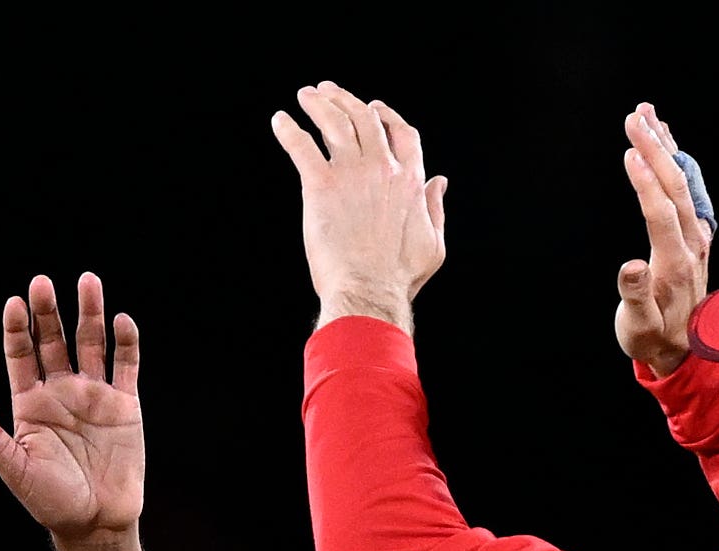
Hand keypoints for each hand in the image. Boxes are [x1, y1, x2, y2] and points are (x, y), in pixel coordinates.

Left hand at [0, 273, 142, 541]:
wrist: (97, 523)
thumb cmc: (51, 501)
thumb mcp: (15, 470)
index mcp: (30, 404)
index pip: (20, 355)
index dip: (17, 328)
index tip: (15, 304)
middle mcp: (61, 392)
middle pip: (53, 340)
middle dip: (48, 312)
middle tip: (43, 283)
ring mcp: (94, 395)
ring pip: (90, 343)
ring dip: (89, 313)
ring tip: (87, 282)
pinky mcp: (125, 405)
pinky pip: (126, 365)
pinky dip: (125, 342)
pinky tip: (120, 321)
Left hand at [271, 83, 446, 332]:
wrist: (369, 292)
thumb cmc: (399, 279)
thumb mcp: (434, 244)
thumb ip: (435, 209)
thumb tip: (439, 181)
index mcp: (411, 180)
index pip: (402, 133)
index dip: (387, 116)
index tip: (374, 107)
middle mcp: (383, 168)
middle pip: (365, 119)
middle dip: (347, 100)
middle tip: (329, 91)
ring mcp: (352, 174)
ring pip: (335, 123)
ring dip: (319, 104)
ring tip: (307, 95)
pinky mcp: (320, 186)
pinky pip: (302, 147)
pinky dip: (289, 130)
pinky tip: (279, 121)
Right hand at [615, 102, 711, 375]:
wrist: (683, 349)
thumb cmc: (652, 338)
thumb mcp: (638, 326)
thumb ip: (634, 296)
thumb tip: (629, 267)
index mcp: (675, 264)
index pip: (661, 213)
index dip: (645, 182)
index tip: (630, 152)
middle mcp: (692, 244)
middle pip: (675, 187)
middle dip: (654, 149)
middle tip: (634, 117)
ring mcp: (696, 237)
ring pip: (683, 182)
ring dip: (665, 146)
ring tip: (646, 114)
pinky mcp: (694, 234)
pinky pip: (685, 188)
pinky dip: (675, 161)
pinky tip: (665, 142)